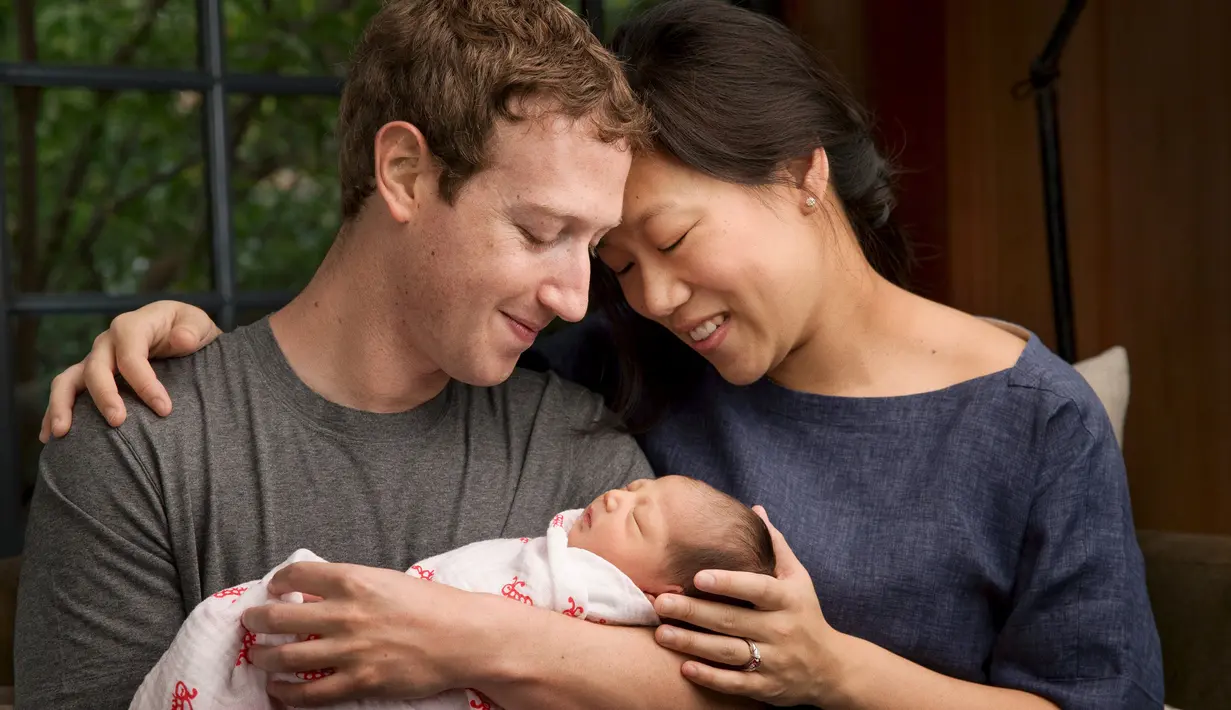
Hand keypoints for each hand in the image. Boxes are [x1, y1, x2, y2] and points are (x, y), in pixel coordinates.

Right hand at [39, 300, 220, 441]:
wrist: (179, 332)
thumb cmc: (188, 330)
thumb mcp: (198, 324)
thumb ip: (193, 330)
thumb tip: (182, 339)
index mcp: (132, 326)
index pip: (131, 356)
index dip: (145, 383)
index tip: (164, 409)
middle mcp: (108, 342)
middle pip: (96, 369)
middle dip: (105, 397)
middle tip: (118, 422)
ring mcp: (95, 359)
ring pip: (69, 380)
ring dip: (63, 406)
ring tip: (63, 434)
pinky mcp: (90, 376)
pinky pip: (66, 393)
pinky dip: (55, 413)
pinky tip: (51, 437)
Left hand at [241, 561, 488, 706]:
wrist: (464, 637)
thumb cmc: (433, 606)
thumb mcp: (388, 581)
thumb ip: (352, 586)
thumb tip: (316, 594)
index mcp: (354, 581)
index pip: (296, 575)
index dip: (278, 582)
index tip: (274, 589)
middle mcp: (345, 614)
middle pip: (278, 617)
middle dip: (257, 620)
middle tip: (252, 622)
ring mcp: (349, 650)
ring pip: (284, 656)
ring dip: (263, 657)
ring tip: (259, 657)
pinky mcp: (359, 681)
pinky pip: (308, 692)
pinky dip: (286, 693)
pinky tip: (278, 690)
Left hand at [652, 506, 846, 706]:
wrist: (831, 668)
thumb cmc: (805, 614)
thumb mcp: (798, 578)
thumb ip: (776, 546)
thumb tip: (756, 510)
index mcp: (788, 599)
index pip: (758, 588)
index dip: (729, 582)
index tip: (699, 576)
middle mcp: (781, 630)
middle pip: (733, 620)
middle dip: (693, 611)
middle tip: (661, 601)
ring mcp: (774, 661)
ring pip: (729, 652)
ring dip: (692, 643)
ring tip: (661, 632)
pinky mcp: (767, 687)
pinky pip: (735, 683)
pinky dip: (710, 677)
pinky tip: (684, 667)